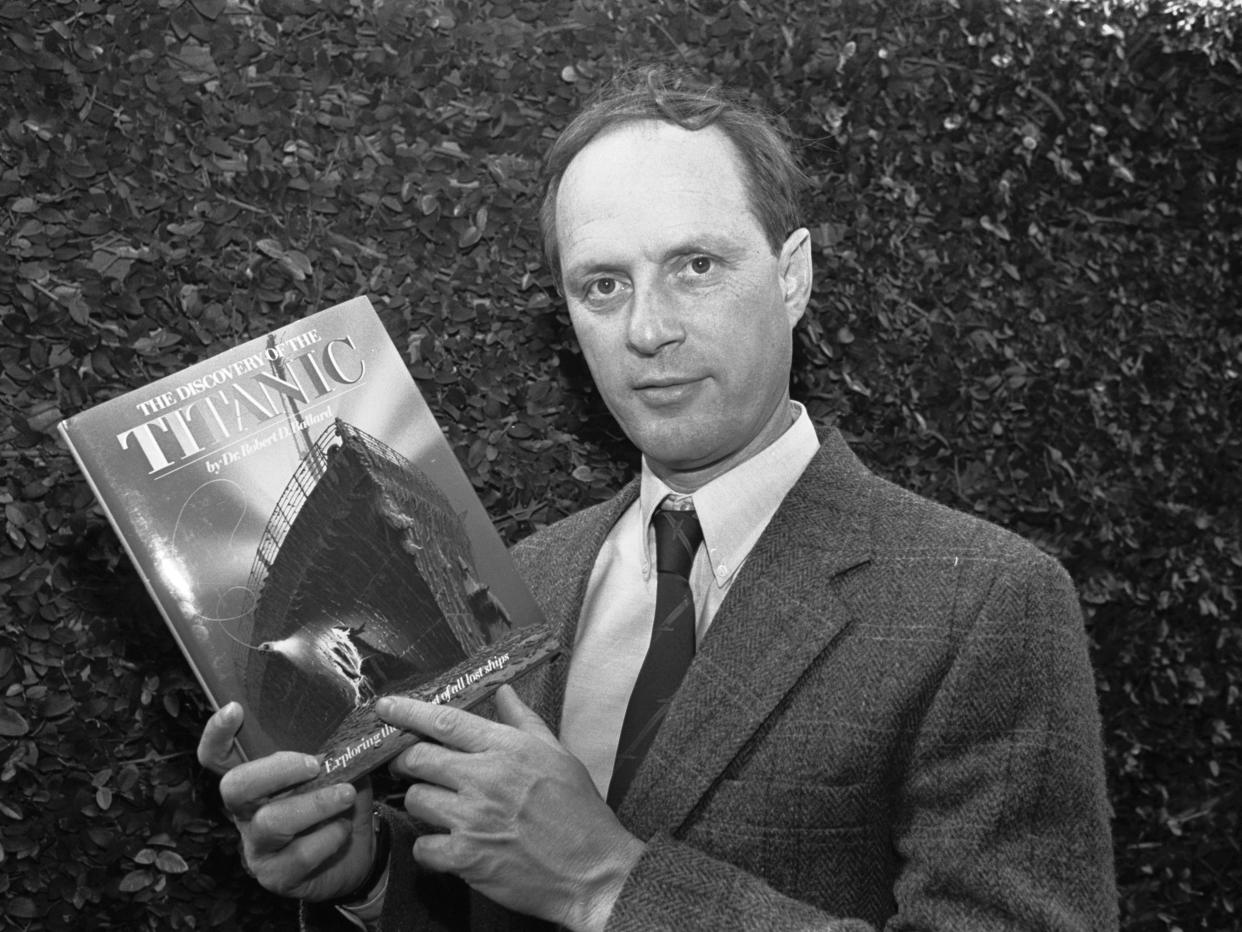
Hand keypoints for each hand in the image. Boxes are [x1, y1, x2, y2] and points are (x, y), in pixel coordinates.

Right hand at [197, 702, 376, 901]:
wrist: (358, 852)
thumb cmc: (340, 800)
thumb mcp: (338, 768)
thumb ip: (332, 749)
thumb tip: (347, 726)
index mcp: (256, 780)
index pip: (217, 756)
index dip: (216, 734)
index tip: (235, 710)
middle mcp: (246, 812)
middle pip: (234, 786)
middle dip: (276, 771)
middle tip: (315, 764)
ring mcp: (258, 846)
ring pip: (271, 822)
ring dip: (314, 804)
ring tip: (346, 795)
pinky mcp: (277, 875)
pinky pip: (298, 855)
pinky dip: (328, 837)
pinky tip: (343, 829)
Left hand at [379, 686, 644, 931]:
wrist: (592, 869)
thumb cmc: (578, 811)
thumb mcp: (557, 754)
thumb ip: (523, 721)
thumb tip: (504, 692)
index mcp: (507, 748)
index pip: (444, 721)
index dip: (408, 712)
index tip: (385, 708)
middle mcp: (485, 778)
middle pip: (418, 757)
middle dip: (405, 760)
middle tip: (409, 766)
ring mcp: (473, 818)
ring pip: (416, 799)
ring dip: (421, 803)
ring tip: (440, 808)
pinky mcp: (466, 857)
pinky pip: (423, 845)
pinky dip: (429, 846)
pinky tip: (446, 845)